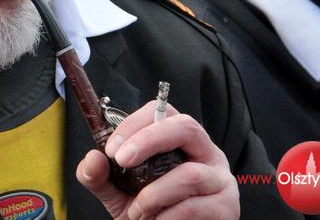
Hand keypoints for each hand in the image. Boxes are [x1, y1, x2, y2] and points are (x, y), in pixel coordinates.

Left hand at [75, 101, 238, 218]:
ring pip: (190, 174)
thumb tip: (93, 158)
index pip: (162, 111)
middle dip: (149, 140)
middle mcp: (205, 152)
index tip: (111, 149)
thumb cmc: (146, 212)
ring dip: (154, 194)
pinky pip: (194, 207)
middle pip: (185, 127)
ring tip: (138, 211)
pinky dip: (167, 216)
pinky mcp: (226, 207)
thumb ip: (101, 176)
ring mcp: (221, 178)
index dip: (134, 124)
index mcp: (179, 140)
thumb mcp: (117, 193)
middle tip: (122, 160)